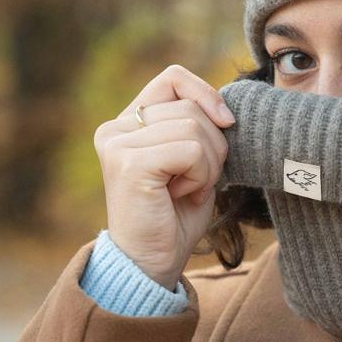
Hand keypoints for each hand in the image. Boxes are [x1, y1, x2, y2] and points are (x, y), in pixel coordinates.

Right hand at [93, 64, 234, 289]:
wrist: (152, 263)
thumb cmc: (176, 215)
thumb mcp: (193, 161)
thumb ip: (199, 127)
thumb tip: (226, 108)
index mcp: (128, 122)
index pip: (174, 78)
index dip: (207, 94)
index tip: (226, 123)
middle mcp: (115, 127)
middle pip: (191, 106)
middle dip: (214, 145)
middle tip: (199, 180)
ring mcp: (117, 143)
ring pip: (194, 127)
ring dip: (209, 165)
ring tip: (189, 190)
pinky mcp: (128, 163)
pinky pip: (191, 150)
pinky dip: (201, 175)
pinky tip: (183, 196)